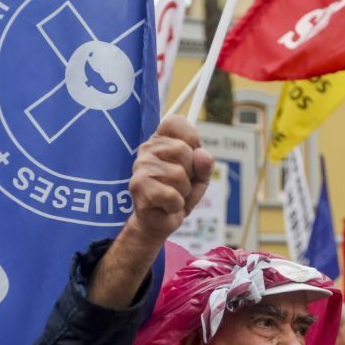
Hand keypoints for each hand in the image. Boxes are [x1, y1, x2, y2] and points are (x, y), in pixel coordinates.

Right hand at [127, 115, 212, 243]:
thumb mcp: (199, 178)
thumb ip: (204, 165)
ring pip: (178, 174)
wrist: (159, 222)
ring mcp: (141, 166)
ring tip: (173, 196)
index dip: (191, 137)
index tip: (193, 152)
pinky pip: (172, 195)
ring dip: (183, 192)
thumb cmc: (178, 195)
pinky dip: (176, 205)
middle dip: (190, 172)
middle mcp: (148, 149)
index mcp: (162, 141)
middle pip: (183, 149)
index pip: (175, 122)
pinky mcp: (139, 187)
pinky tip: (166, 206)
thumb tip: (202, 154)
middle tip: (180, 184)